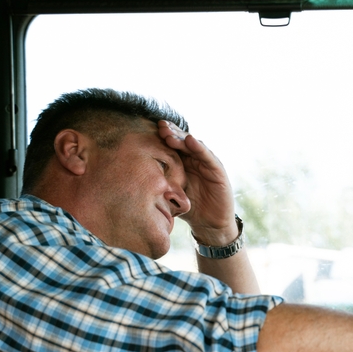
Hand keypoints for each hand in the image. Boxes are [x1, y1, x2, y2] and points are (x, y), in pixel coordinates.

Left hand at [157, 120, 237, 245]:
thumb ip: (160, 182)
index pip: (173, 145)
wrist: (209, 225)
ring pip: (194, 146)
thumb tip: (135, 174)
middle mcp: (196, 160)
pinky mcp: (218, 171)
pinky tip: (190, 141)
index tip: (149, 129)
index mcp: (183, 163)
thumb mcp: (171, 193)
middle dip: (171, 133)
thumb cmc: (189, 209)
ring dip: (182, 138)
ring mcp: (208, 164)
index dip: (163, 136)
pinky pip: (208, 157)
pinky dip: (200, 148)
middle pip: (183, 141)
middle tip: (159, 126)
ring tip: (170, 134)